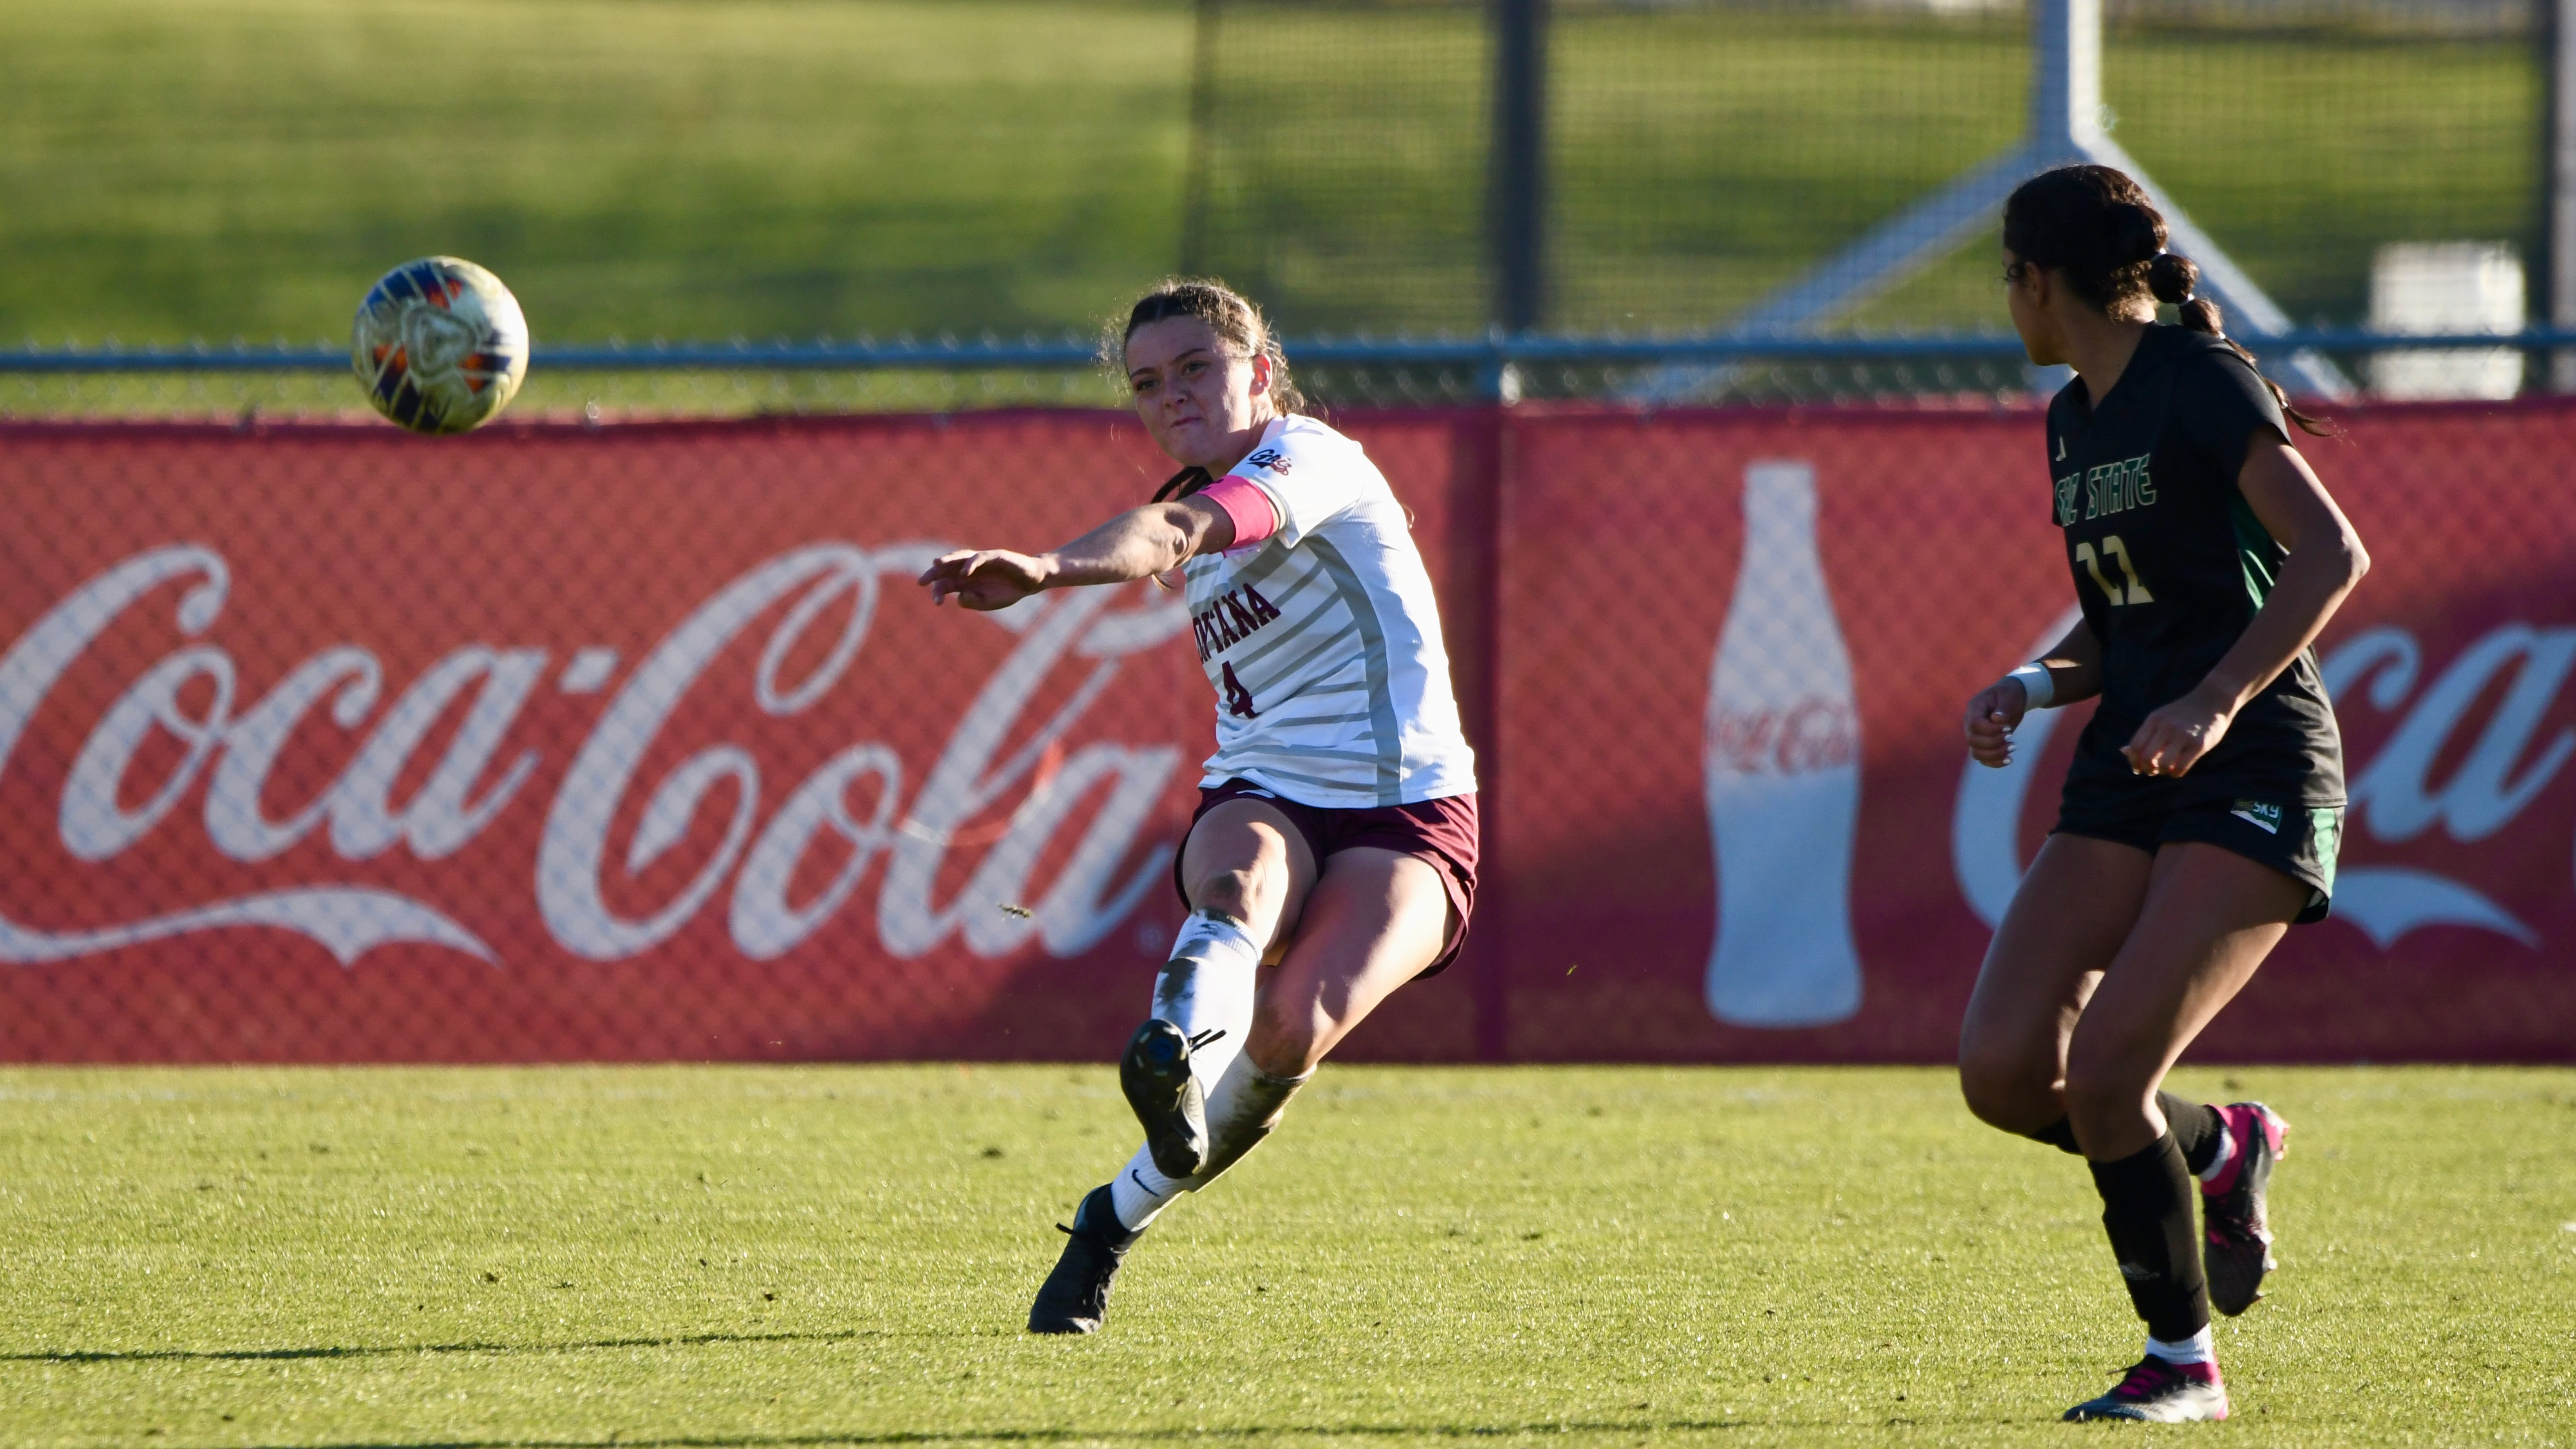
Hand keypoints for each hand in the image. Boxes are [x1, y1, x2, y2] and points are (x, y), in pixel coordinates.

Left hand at [917, 549, 1052, 610]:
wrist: (1031, 581)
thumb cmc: (1007, 591)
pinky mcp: (994, 556)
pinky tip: (965, 572)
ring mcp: (980, 561)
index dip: (938, 591)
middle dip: (934, 574)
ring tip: (936, 564)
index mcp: (964, 581)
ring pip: (959, 558)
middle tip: (921, 581)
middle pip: (946, 569)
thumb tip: (958, 598)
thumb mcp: (988, 602)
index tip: (937, 603)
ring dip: (948, 560)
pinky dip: (971, 564)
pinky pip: (980, 558)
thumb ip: (972, 601)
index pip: (945, 584)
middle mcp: (968, 569)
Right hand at [1962, 677, 2029, 768]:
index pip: (1975, 724)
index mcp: (1974, 708)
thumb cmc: (2009, 695)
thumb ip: (2004, 707)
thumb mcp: (2009, 696)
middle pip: (1973, 741)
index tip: (2008, 728)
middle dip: (1994, 743)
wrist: (2011, 699)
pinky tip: (2010, 760)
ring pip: (1976, 753)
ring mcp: (1974, 735)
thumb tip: (1996, 719)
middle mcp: (1970, 723)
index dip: (1991, 730)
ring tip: (2013, 747)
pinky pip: (1983, 759)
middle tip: (2011, 736)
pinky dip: (1995, 763)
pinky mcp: (1982, 745)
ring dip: (1995, 754)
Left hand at [2122, 685, 2233, 776]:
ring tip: (2165, 769)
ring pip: (2163, 764)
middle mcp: (2167, 726)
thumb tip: (2123, 752)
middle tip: (2151, 770)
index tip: (2138, 767)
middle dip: (2146, 769)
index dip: (2134, 761)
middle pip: (2146, 757)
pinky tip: (2177, 769)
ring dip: (2161, 772)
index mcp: (2155, 719)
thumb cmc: (2183, 713)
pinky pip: (2181, 767)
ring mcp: (2184, 735)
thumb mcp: (2161, 717)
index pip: (2135, 746)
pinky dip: (2175, 773)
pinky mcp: (2199, 744)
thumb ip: (2145, 734)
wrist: (2213, 700)